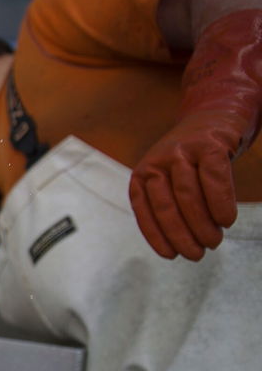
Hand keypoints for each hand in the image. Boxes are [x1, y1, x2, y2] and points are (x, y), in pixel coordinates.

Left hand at [129, 9, 261, 259]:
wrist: (218, 114)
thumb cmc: (193, 159)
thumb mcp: (171, 180)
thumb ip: (168, 205)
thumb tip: (177, 245)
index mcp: (143, 174)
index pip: (144, 211)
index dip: (157, 236)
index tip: (172, 256)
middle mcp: (157, 161)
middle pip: (167, 206)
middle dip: (181, 235)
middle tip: (198, 254)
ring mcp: (182, 151)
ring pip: (188, 195)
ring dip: (202, 225)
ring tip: (214, 241)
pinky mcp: (209, 144)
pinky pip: (213, 178)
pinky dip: (220, 203)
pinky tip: (227, 220)